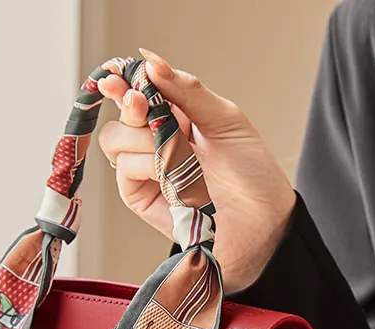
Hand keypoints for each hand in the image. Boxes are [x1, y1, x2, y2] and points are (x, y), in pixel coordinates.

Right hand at [98, 49, 295, 293]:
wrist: (260, 221)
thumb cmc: (250, 172)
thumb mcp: (224, 118)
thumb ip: (187, 90)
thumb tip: (151, 61)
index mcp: (174, 116)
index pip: (136, 92)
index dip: (122, 82)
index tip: (117, 77)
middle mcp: (155, 141)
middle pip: (118, 117)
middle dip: (129, 109)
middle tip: (145, 107)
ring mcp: (145, 170)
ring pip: (114, 142)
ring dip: (144, 141)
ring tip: (179, 154)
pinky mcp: (140, 198)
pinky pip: (126, 171)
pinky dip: (147, 165)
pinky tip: (170, 172)